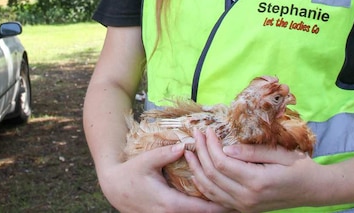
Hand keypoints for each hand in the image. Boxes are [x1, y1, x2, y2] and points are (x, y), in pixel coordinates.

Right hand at [98, 143, 231, 212]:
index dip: (220, 206)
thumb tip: (183, 146)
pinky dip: (198, 209)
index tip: (236, 201)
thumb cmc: (130, 174)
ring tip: (229, 201)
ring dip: (209, 209)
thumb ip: (164, 154)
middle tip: (239, 200)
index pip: (201, 209)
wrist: (114, 189)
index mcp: (169, 203)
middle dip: (220, 207)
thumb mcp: (145, 161)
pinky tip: (210, 202)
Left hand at [184, 129, 320, 211]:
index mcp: (257, 181)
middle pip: (212, 174)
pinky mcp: (243, 208)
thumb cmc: (299, 167)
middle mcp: (247, 197)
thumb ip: (251, 152)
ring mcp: (244, 206)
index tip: (208, 129)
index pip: (222, 162)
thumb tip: (225, 148)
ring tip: (191, 151)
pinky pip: (216, 199)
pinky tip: (198, 172)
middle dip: (201, 152)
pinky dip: (203, 185)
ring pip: (210, 189)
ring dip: (197, 169)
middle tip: (196, 134)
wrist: (313, 189)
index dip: (210, 145)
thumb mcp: (279, 154)